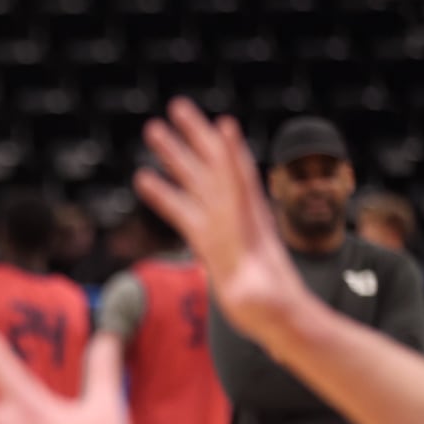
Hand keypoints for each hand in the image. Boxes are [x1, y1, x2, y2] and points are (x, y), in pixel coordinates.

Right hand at [133, 98, 309, 346]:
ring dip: (174, 155)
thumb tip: (249, 293)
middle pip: (212, 168)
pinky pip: (182, 208)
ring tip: (151, 129)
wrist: (279, 316)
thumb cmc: (271, 309)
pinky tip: (144, 180)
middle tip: (175, 108)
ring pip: (194, 181)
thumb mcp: (262, 300)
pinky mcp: (208, 238)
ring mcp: (220, 225)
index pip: (239, 184)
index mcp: (247, 229)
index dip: (231, 156)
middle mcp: (234, 218)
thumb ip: (254, 293)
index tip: (223, 126)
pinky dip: (164, 190)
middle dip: (194, 138)